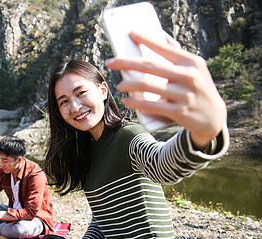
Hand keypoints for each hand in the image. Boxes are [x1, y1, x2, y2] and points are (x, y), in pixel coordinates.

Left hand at [105, 31, 226, 149]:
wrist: (213, 117)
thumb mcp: (193, 68)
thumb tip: (159, 35)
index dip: (145, 39)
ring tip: (119, 85)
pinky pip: (152, 106)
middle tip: (110, 62)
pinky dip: (136, 103)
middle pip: (150, 66)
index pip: (163, 48)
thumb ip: (176, 53)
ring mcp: (184, 95)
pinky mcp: (180, 112)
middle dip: (126, 62)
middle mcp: (189, 76)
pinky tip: (127, 100)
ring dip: (128, 84)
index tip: (130, 34)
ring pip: (148, 86)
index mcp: (191, 62)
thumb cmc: (197, 88)